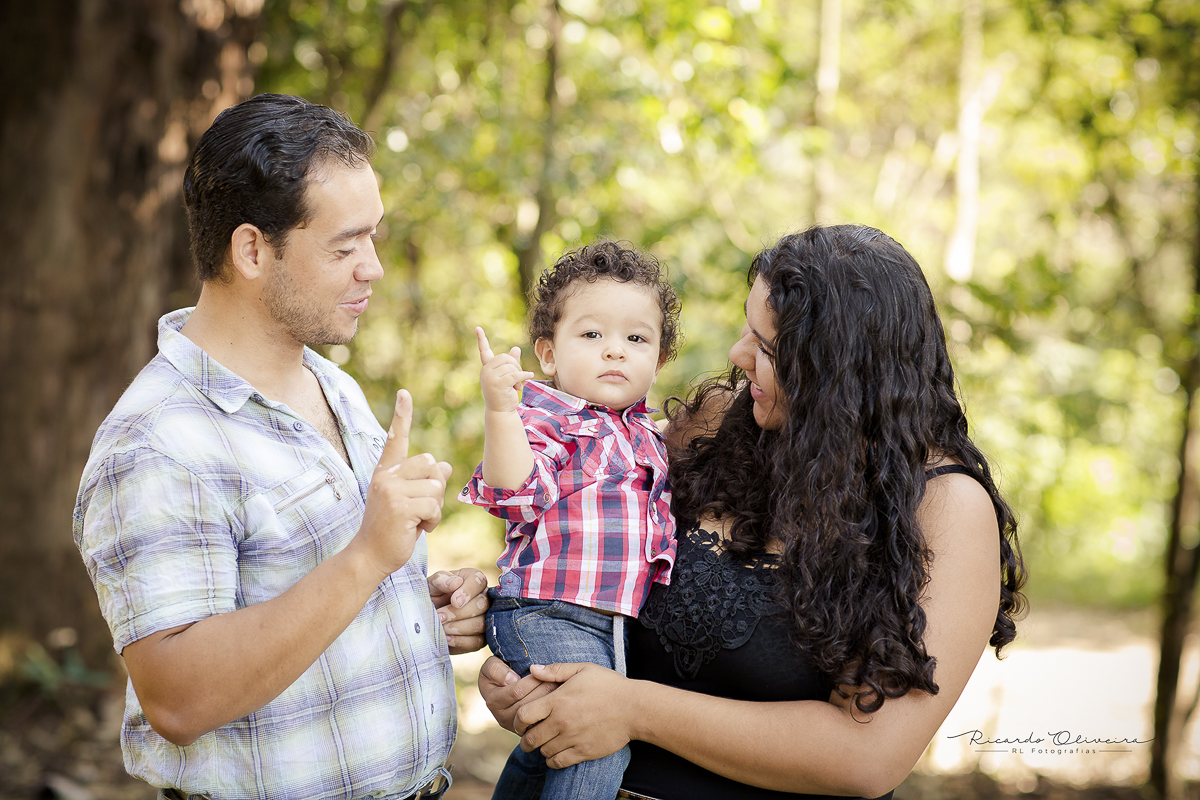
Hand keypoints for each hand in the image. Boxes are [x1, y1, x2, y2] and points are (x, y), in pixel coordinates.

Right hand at [357, 390, 452, 579]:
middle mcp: (386, 476)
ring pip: (436, 486)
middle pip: (431, 464)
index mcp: (386, 472)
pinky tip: (417, 529)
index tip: (405, 393)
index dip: (402, 416)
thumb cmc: (393, 529)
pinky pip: (434, 505)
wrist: (371, 556)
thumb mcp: (411, 502)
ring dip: (435, 508)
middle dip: (435, 487)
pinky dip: (432, 520)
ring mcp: (391, 490)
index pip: (396, 439)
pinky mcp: (400, 506)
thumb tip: (445, 465)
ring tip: (417, 521)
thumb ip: (424, 483)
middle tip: (421, 508)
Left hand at [428, 568, 487, 653]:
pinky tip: (447, 638)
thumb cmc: (430, 597)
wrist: (424, 620)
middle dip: (459, 613)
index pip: (479, 581)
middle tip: (440, 617)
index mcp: (472, 580)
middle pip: (482, 605)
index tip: (453, 601)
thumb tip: (455, 582)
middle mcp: (483, 597)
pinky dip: (460, 641)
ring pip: (481, 624)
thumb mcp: (431, 585)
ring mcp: (484, 618)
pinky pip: (477, 641)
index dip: (468, 592)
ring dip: (458, 628)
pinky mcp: (480, 638)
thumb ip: (441, 580)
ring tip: (442, 628)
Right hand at [477, 327, 533, 412]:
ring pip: (510, 366)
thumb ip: (511, 363)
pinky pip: (515, 374)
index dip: (481, 339)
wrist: (501, 412)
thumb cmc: (504, 394)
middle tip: (518, 377)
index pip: (484, 351)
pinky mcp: (498, 384)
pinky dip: (524, 375)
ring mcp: (490, 378)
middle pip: (505, 357)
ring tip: (518, 386)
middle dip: (515, 365)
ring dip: (519, 374)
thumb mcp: (509, 376)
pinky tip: (529, 377)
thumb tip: (516, 348)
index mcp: (487, 368)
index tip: (477, 328)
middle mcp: (486, 371)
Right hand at [477, 655, 556, 732]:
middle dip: (544, 689)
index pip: (517, 691)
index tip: (543, 671)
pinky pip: (540, 723)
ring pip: (536, 715)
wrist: (504, 686)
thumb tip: (511, 680)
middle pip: (528, 704)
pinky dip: (550, 711)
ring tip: (560, 686)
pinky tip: (558, 699)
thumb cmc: (500, 672)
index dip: (532, 680)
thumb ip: (496, 670)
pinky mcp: (526, 731)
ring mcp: (515, 726)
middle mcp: (502, 717)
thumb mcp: (492, 666)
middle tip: (558, 678)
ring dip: (549, 699)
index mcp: (493, 701)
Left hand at [517, 663, 633, 767]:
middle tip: (528, 736)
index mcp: (558, 700)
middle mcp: (562, 721)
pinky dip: (553, 760)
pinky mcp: (584, 751)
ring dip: (541, 748)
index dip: (518, 720)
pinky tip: (556, 753)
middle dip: (526, 738)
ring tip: (545, 742)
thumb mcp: (583, 669)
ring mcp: (573, 738)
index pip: (524, 715)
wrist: (634, 708)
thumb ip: (555, 670)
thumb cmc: (609, 685)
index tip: (522, 721)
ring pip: (543, 751)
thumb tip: (532, 669)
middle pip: (530, 738)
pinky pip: (558, 762)